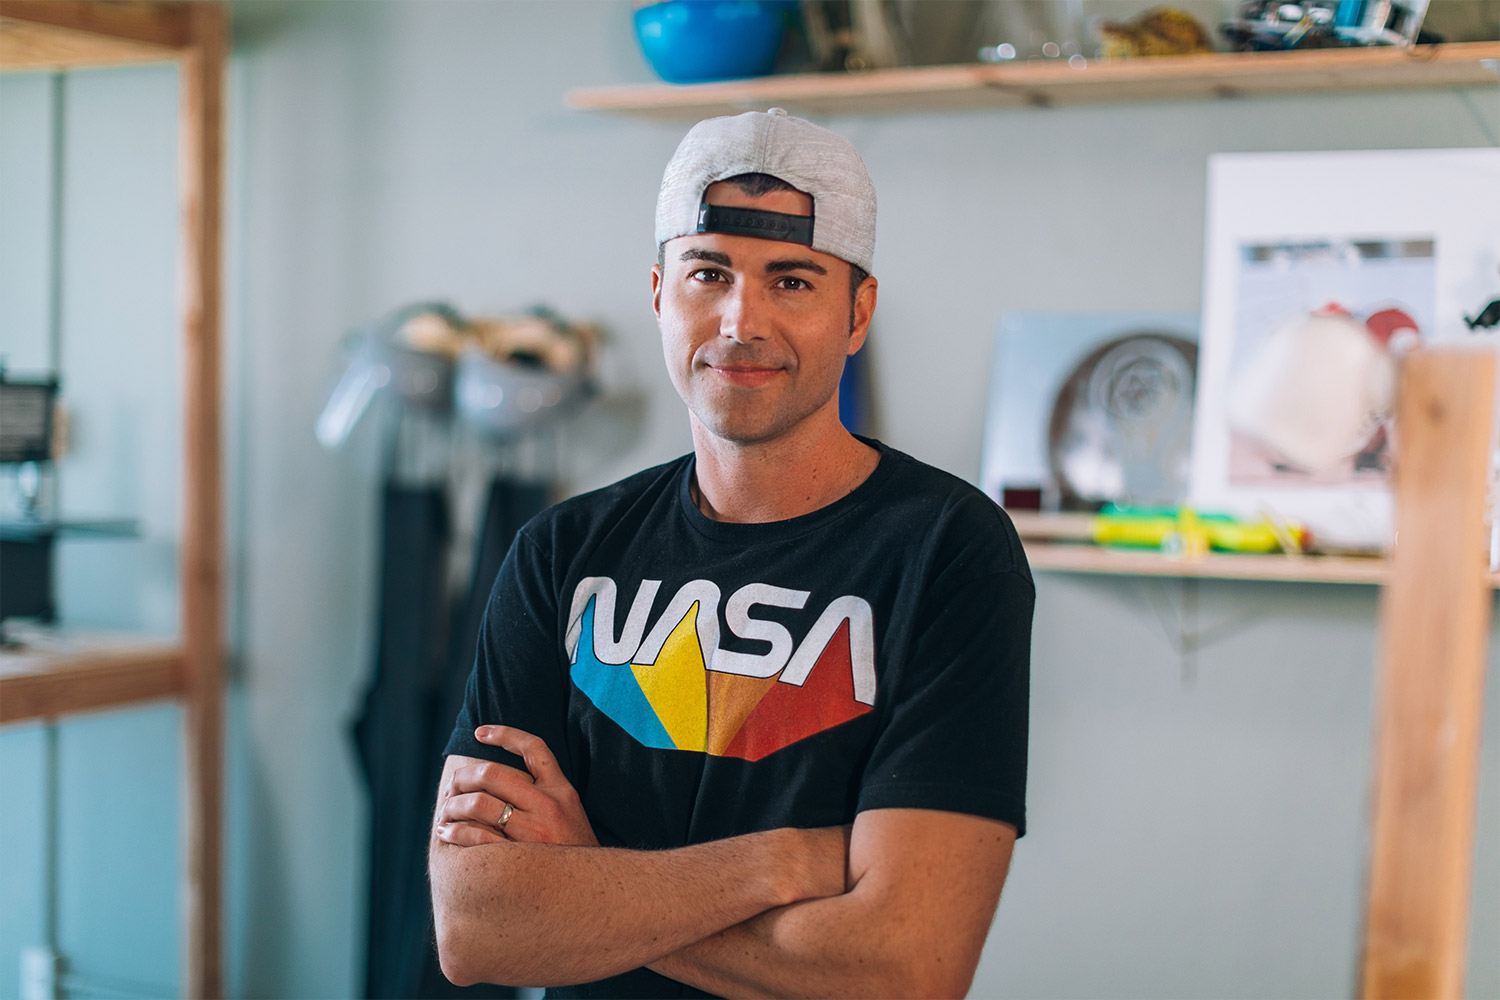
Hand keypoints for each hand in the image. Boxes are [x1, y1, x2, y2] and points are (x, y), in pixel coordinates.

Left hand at [435, 725, 598, 847]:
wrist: (590, 889)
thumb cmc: (572, 850)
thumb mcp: (570, 811)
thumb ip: (544, 791)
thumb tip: (501, 777)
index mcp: (561, 790)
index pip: (533, 748)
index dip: (504, 734)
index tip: (479, 732)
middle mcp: (548, 805)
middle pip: (494, 774)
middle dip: (463, 776)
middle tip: (451, 785)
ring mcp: (534, 831)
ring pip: (480, 804)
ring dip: (453, 805)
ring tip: (444, 812)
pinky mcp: (521, 857)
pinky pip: (478, 837)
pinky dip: (457, 831)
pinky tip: (447, 832)